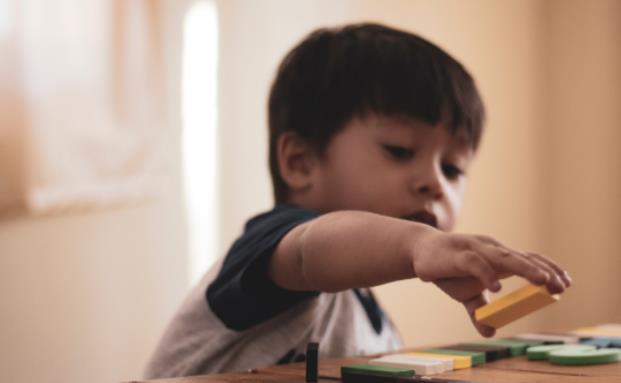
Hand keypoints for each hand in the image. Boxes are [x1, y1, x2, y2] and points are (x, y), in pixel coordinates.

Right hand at [410, 228, 571, 333]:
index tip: (564, 284)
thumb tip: (490, 332)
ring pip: (504, 257)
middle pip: (522, 258)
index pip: (528, 259)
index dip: (547, 269)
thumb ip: (479, 311)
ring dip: (525, 268)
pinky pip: (476, 263)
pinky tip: (497, 288)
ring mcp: (475, 250)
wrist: (419, 252)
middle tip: (560, 285)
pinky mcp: (458, 256)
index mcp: (497, 257)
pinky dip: (487, 275)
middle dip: (544, 271)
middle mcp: (491, 250)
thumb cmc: (447, 269)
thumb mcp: (465, 294)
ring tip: (542, 280)